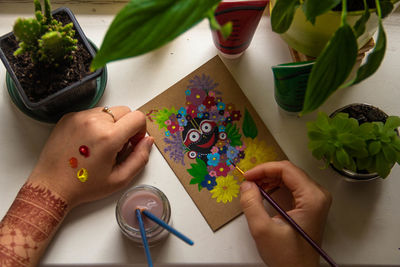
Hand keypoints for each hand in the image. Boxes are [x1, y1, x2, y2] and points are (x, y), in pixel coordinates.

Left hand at [28, 106, 153, 207]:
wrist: (52, 186)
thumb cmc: (84, 185)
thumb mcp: (120, 179)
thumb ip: (140, 158)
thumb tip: (148, 141)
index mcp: (108, 136)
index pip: (138, 117)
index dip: (140, 130)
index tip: (132, 143)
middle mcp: (94, 121)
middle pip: (125, 111)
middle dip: (127, 126)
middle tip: (117, 146)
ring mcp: (79, 117)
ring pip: (109, 111)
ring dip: (111, 124)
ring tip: (100, 145)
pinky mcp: (69, 117)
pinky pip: (92, 113)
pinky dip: (96, 124)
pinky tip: (88, 142)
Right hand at [240, 161, 331, 266]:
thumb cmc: (287, 256)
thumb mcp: (263, 230)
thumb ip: (251, 204)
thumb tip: (246, 184)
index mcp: (312, 198)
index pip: (286, 169)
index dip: (263, 169)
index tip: (246, 176)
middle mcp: (318, 195)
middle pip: (289, 171)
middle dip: (266, 173)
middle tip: (248, 181)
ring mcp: (316, 200)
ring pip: (290, 177)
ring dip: (270, 178)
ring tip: (253, 186)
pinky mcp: (310, 205)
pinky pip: (292, 186)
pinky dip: (276, 185)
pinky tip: (264, 191)